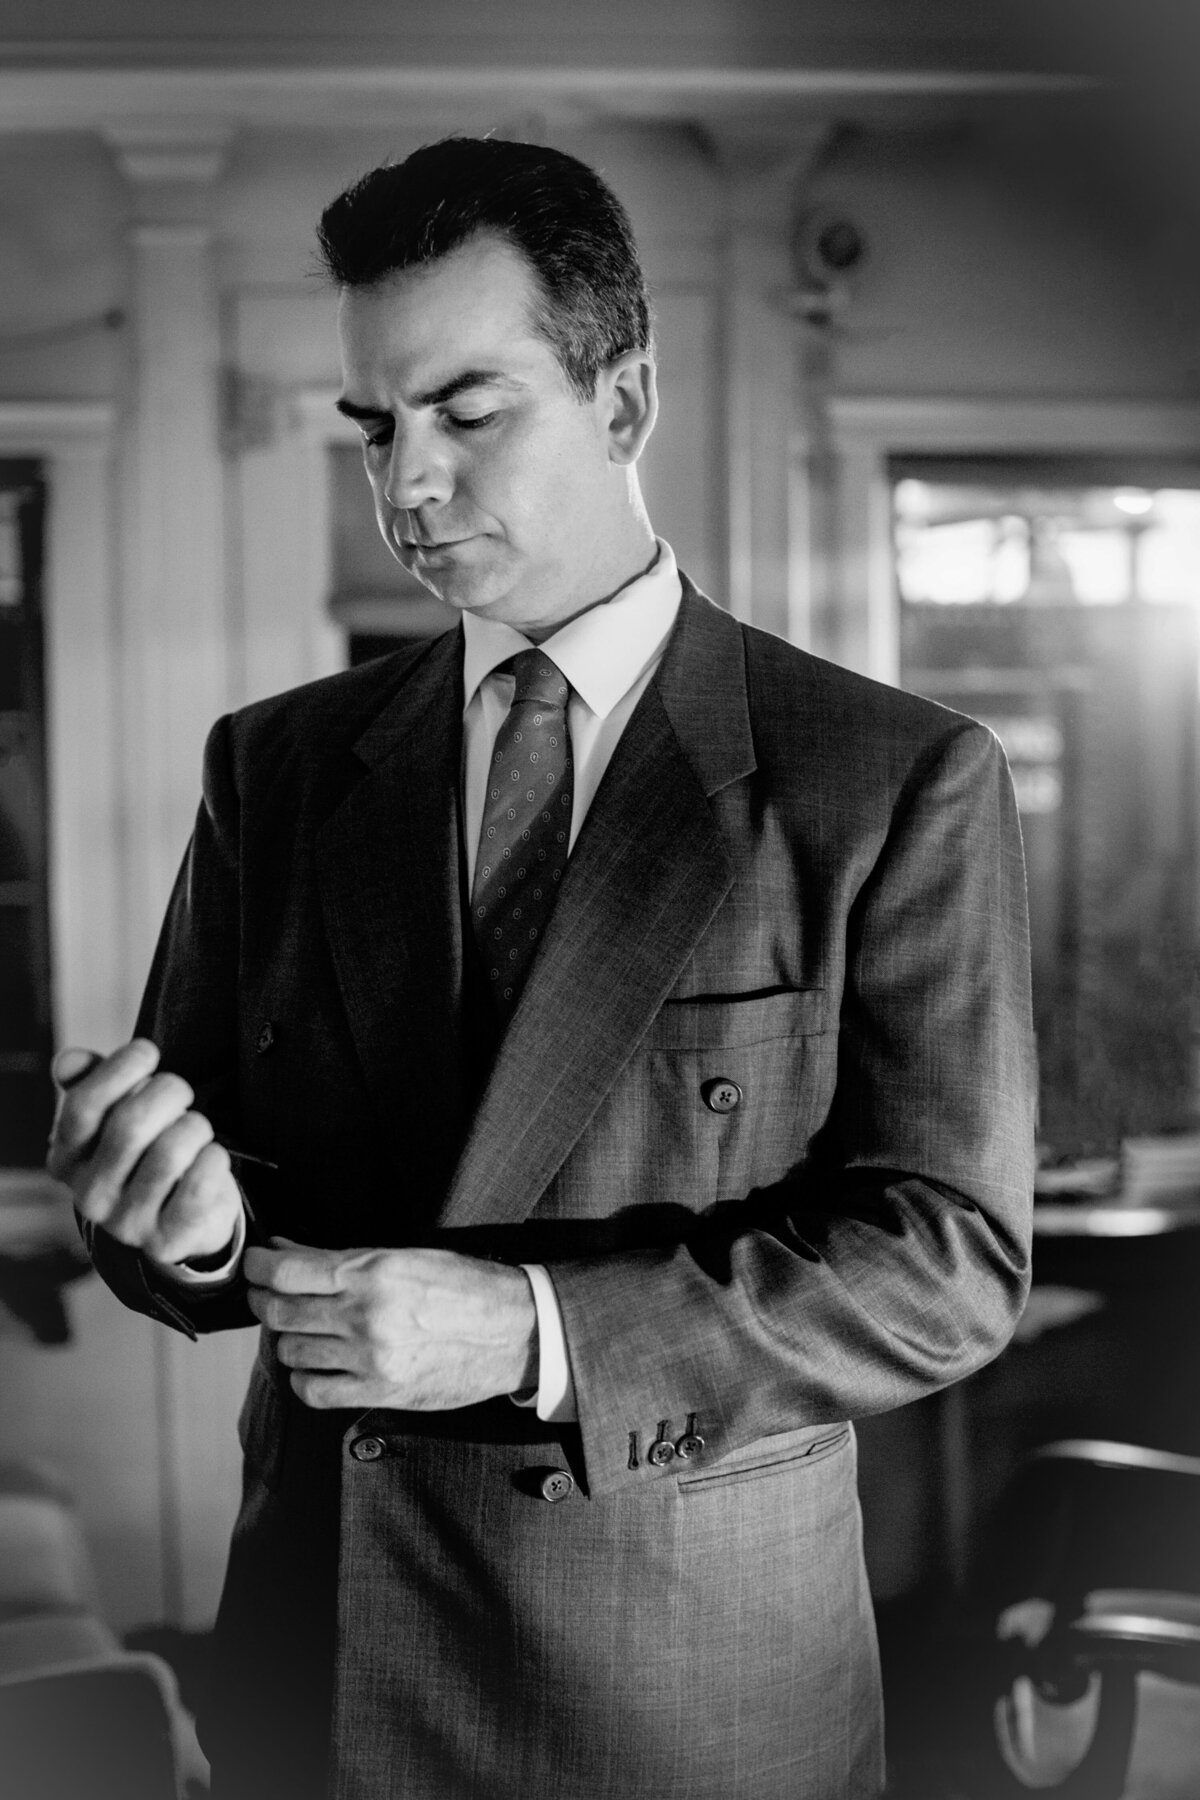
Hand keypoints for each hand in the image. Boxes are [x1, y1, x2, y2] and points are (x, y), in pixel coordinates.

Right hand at [47, 1039, 242, 1266]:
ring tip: (197, 1129)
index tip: (147, 1052)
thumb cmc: (148, 1151)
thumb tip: (72, 1060)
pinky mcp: (167, 1240)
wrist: (180, 1218)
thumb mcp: (114, 1117)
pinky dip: (214, 1159)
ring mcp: (127, 1223)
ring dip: (195, 1127)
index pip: (83, 1105)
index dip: (119, 1069)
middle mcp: (89, 1196)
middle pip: (130, 1125)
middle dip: (169, 1093)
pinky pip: (199, 1185)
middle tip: (181, 1093)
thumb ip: (93, 1083)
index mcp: (67, 1160)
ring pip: (170, 1152)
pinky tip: (211, 1156)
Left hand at [244, 1239, 538, 1410]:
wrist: (513, 1331)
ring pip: (290, 1352)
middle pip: (279, 1312)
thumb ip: (340, 1258)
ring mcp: (370, 1358)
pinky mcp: (380, 1392)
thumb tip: (283, 1248)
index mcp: (372, 1271)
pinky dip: (304, 1378)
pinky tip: (317, 1365)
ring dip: (287, 1339)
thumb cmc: (461, 1284)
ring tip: (301, 1329)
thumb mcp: (403, 1256)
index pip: (285, 1271)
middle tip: (265, 1295)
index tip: (253, 1264)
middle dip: (263, 1300)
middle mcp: (365, 1315)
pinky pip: (313, 1392)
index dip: (257, 1266)